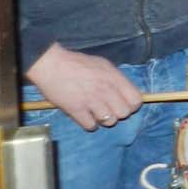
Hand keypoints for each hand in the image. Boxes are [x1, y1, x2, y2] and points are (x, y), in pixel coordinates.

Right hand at [26, 44, 142, 129]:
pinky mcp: (76, 110)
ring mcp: (91, 101)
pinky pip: (91, 126)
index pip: (136, 100)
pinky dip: (90, 124)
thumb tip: (127, 91)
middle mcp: (106, 90)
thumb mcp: (103, 65)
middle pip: (124, 113)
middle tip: (110, 109)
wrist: (51, 65)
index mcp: (114, 78)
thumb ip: (117, 79)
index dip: (132, 105)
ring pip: (110, 121)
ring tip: (98, 113)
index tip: (126, 104)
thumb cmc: (77, 63)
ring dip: (105, 119)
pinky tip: (86, 117)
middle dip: (119, 113)